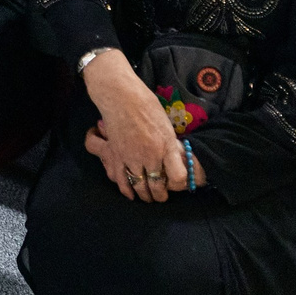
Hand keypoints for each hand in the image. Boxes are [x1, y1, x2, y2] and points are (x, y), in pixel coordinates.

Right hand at [81, 50, 191, 201]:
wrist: (120, 97)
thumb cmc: (146, 106)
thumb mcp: (166, 125)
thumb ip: (169, 146)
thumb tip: (174, 160)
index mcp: (165, 145)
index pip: (178, 176)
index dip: (179, 184)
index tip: (177, 183)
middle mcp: (150, 155)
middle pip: (157, 186)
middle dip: (160, 195)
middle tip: (161, 197)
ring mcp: (131, 157)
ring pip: (140, 186)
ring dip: (145, 195)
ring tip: (148, 197)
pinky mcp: (116, 156)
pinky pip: (122, 180)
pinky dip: (126, 190)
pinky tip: (131, 194)